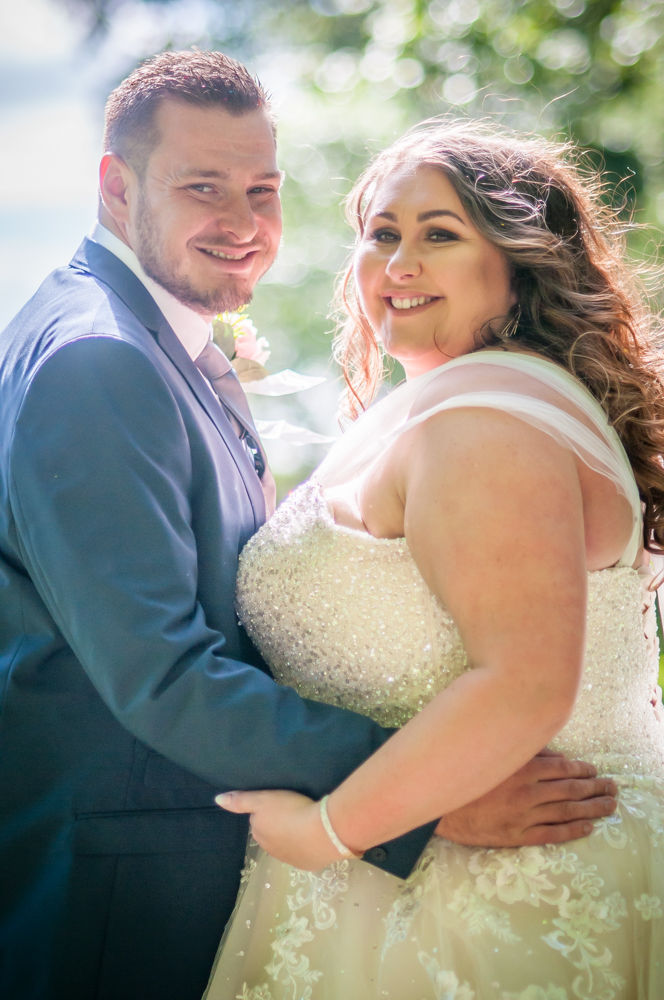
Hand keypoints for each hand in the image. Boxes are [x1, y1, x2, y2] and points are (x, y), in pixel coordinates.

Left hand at [215, 789, 343, 869]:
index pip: (259, 821)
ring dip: (292, 836)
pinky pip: (303, 853)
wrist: (323, 832)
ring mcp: (289, 859)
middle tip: (293, 811)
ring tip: (305, 822)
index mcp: (259, 833)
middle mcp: (270, 849)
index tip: (280, 803)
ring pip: (287, 845)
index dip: (269, 811)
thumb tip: (217, 799)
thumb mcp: (264, 799)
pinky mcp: (307, 865)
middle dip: (279, 825)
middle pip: (272, 834)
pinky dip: (306, 846)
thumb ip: (241, 800)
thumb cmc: (291, 810)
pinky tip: (314, 836)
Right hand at [435, 749, 616, 846]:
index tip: (595, 770)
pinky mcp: (517, 836)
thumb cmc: (467, 775)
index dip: (584, 770)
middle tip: (613, 788)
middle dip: (596, 788)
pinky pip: (552, 834)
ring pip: (567, 811)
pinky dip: (573, 831)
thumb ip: (525, 753)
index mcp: (523, 768)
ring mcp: (524, 816)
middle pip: (572, 790)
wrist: (440, 806)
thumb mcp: (495, 755)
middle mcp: (529, 792)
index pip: (564, 768)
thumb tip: (555, 756)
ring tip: (609, 806)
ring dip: (592, 808)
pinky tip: (588, 827)